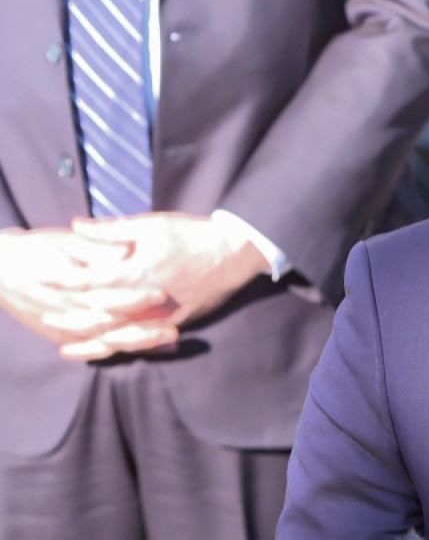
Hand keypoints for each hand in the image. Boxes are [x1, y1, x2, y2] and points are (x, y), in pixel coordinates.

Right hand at [0, 229, 171, 350]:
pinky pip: (89, 348)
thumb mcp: (67, 244)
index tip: (162, 295)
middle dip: (144, 330)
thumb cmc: (38, 249)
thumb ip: (97, 249)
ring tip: (168, 344)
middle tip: (174, 331)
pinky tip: (140, 352)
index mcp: (73, 286)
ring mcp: (62, 327)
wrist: (0, 267)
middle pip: (111, 325)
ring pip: (104, 341)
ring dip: (137, 344)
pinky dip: (115, 352)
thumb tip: (125, 251)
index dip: (135, 297)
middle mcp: (69, 311)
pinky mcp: (58, 334)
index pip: (109, 295)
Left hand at [56, 213, 270, 359]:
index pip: (92, 279)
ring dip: (92, 341)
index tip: (45, 278)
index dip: (66, 279)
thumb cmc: (193, 235)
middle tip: (48, 317)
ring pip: (121, 335)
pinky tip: (108, 351)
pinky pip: (144, 340)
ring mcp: (163, 315)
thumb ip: (112, 229)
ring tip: (68, 347)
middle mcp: (147, 298)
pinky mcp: (176, 324)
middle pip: (100, 314)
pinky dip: (123, 346)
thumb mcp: (152, 225)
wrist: (236, 253)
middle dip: (72, 317)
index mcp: (139, 271)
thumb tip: (77, 226)